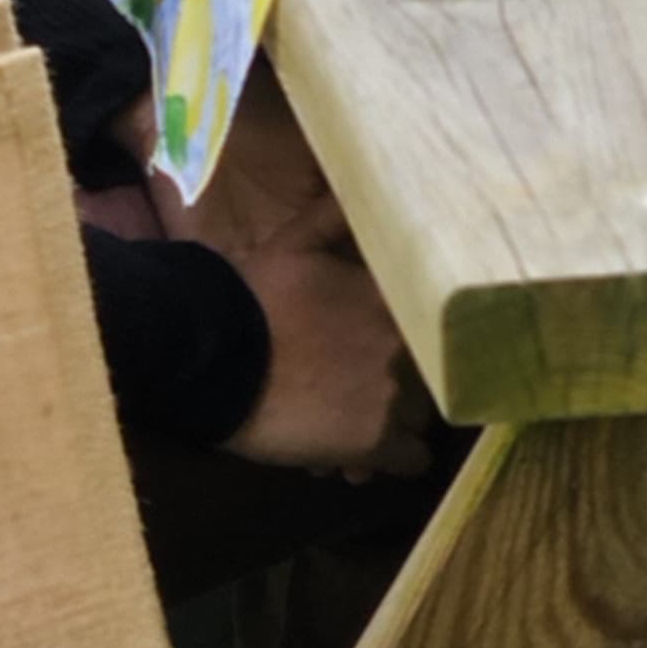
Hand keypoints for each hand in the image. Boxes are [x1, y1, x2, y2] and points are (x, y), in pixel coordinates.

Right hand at [153, 79, 425, 479]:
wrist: (215, 357)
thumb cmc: (254, 296)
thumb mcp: (296, 242)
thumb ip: (335, 216)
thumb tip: (360, 185)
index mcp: (393, 295)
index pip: (431, 324)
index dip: (404, 343)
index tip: (378, 355)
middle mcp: (407, 341)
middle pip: (427, 373)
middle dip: (394, 388)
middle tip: (352, 399)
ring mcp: (395, 393)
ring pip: (419, 419)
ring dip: (390, 427)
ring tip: (346, 434)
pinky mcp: (376, 442)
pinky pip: (409, 461)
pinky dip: (386, 463)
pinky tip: (355, 462)